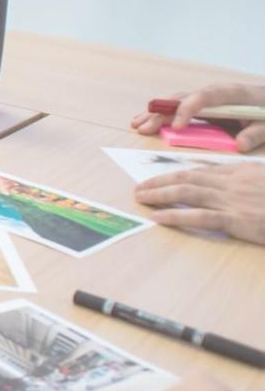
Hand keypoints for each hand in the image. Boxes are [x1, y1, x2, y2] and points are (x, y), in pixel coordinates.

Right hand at [131, 82, 264, 150]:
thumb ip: (256, 133)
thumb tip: (240, 145)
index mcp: (231, 94)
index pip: (203, 97)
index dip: (188, 110)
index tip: (178, 127)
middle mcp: (214, 92)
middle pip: (183, 99)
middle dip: (162, 113)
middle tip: (144, 128)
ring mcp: (207, 98)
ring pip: (176, 102)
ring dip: (156, 113)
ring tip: (137, 125)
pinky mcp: (204, 106)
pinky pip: (178, 107)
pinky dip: (162, 114)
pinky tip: (146, 121)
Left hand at [135, 164, 264, 244]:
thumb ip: (250, 180)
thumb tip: (229, 184)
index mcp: (242, 171)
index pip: (202, 171)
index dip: (177, 175)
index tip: (161, 179)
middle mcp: (233, 182)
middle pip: (188, 178)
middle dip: (160, 181)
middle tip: (140, 187)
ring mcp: (233, 200)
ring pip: (188, 192)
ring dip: (160, 194)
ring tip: (141, 198)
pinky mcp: (237, 220)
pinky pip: (201, 217)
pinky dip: (176, 216)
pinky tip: (158, 217)